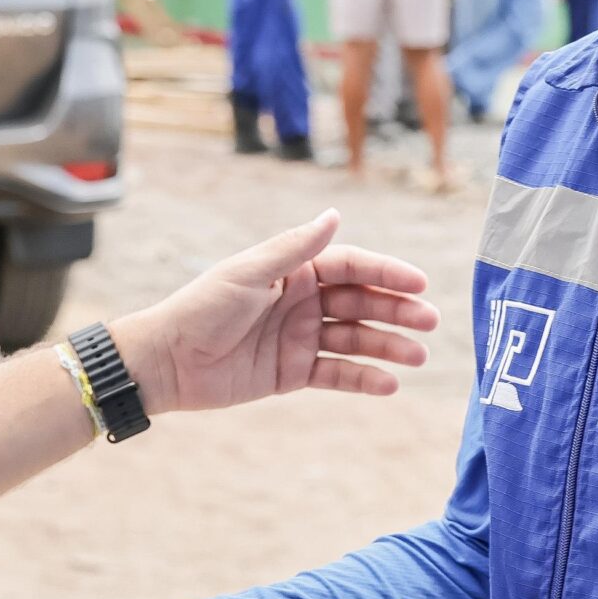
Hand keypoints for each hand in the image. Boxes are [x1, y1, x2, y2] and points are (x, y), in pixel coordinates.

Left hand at [119, 210, 437, 415]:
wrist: (167, 361)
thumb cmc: (202, 307)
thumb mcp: (249, 273)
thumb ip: (295, 249)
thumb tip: (334, 214)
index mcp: (294, 270)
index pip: (351, 265)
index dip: (386, 272)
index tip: (420, 282)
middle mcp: (303, 300)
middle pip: (361, 302)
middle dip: (397, 309)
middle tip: (430, 321)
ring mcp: (300, 337)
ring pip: (356, 339)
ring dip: (388, 346)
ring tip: (418, 357)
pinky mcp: (293, 372)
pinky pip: (337, 373)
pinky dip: (363, 378)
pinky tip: (389, 384)